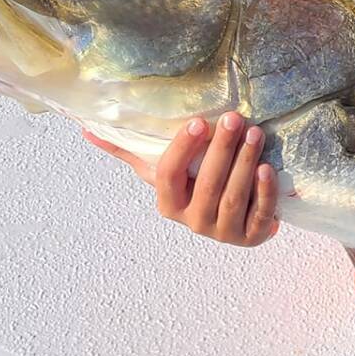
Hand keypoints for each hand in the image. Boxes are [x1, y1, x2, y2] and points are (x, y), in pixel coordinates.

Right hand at [82, 112, 279, 246]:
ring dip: (244, 164)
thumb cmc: (192, 187)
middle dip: (221, 150)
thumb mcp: (161, 171)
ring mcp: (224, 232)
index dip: (182, 149)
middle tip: (234, 118)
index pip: (169, 176)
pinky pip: (260, 214)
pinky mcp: (253, 236)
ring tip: (255, 133)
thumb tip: (87, 130)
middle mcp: (193, 222)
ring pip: (233, 197)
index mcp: (168, 205)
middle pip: (206, 184)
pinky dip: (264, 192)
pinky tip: (267, 168)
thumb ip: (127, 151)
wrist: (232, 219)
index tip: (198, 121)